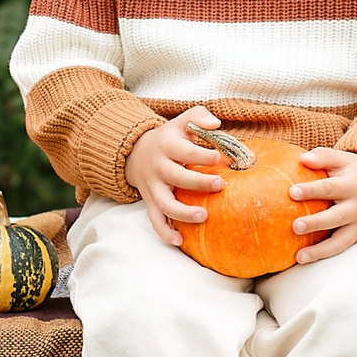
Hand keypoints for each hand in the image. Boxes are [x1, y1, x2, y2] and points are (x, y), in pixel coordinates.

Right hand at [125, 106, 230, 246]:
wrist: (137, 153)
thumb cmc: (170, 138)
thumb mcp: (182, 121)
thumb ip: (199, 116)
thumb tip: (216, 124)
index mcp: (166, 146)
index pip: (183, 151)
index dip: (200, 155)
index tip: (218, 158)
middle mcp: (158, 168)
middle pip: (175, 177)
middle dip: (197, 182)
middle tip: (219, 185)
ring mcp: (153, 188)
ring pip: (165, 204)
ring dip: (183, 212)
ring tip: (204, 215)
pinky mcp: (151, 203)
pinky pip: (155, 220)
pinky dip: (165, 232)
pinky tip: (180, 240)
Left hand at [287, 145, 356, 263]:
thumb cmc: (352, 171)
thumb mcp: (342, 158)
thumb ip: (323, 157)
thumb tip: (303, 159)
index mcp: (353, 185)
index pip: (331, 188)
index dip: (312, 190)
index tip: (292, 192)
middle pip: (336, 217)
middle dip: (316, 223)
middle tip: (295, 226)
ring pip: (341, 240)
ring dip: (320, 250)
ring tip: (299, 257)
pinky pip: (340, 248)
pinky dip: (324, 254)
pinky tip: (303, 259)